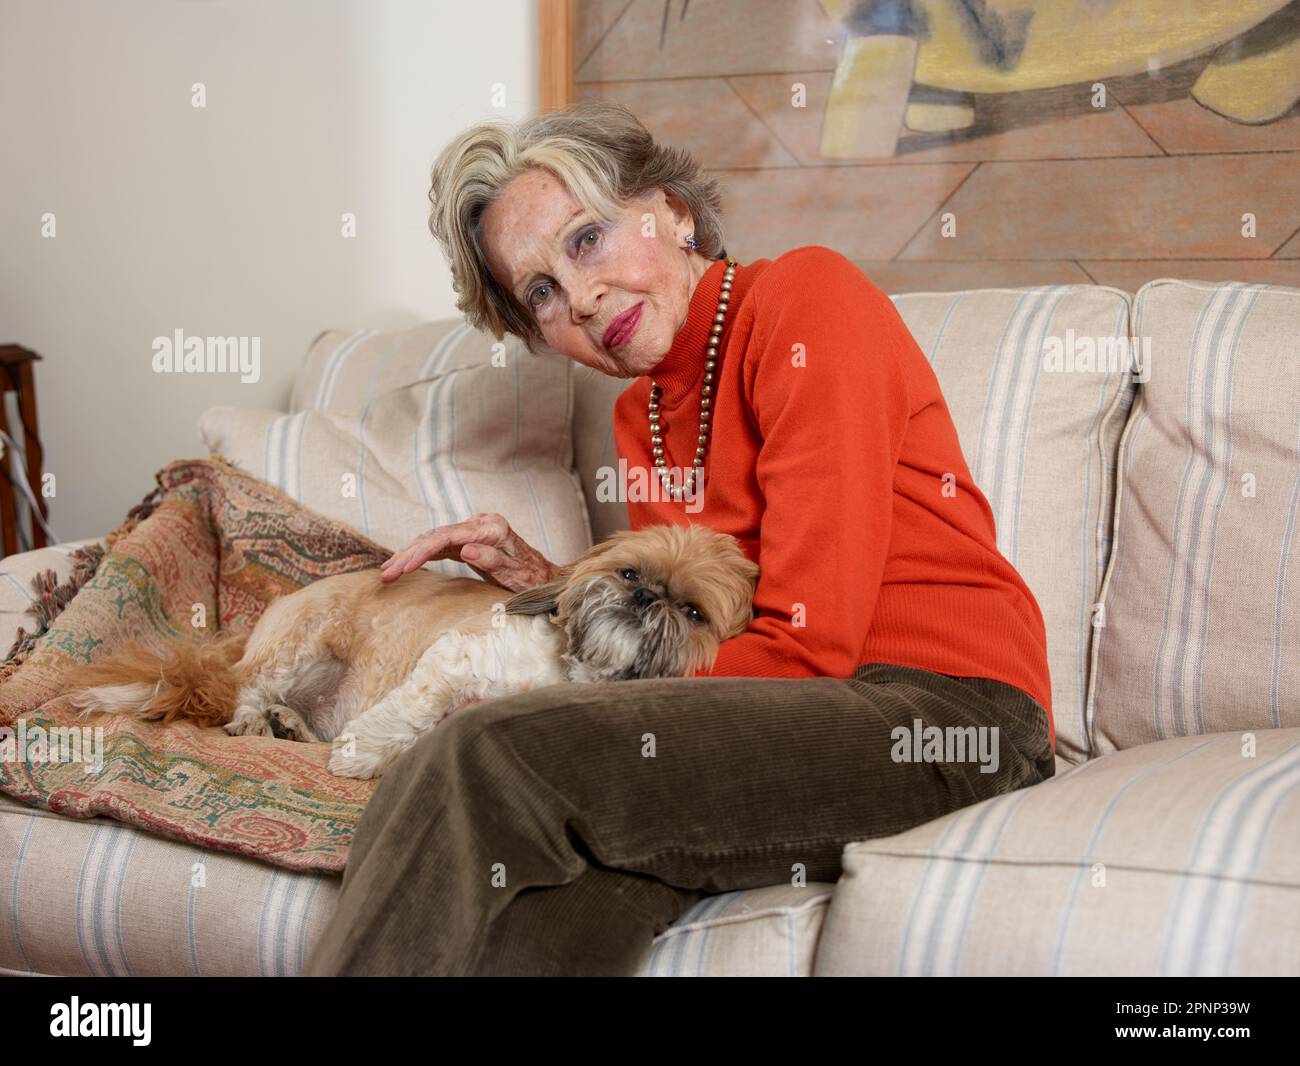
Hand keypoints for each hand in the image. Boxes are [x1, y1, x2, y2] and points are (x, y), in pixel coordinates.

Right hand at [379, 512, 557, 592]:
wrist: (544, 577)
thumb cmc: (532, 577)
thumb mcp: (515, 573)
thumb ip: (492, 559)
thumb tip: (465, 549)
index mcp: (492, 529)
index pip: (448, 536)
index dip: (422, 551)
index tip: (404, 567)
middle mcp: (480, 524)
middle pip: (436, 536)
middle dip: (408, 554)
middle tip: (387, 574)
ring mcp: (473, 531)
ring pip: (433, 539)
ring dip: (410, 555)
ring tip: (388, 572)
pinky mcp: (468, 541)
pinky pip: (439, 546)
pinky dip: (420, 554)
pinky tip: (404, 564)